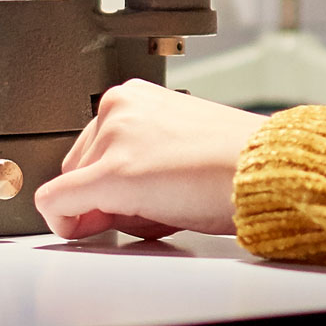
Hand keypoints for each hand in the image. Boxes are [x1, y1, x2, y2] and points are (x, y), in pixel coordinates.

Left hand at [36, 81, 263, 238]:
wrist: (267, 171)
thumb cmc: (235, 163)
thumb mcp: (174, 147)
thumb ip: (134, 160)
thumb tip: (99, 196)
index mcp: (133, 97)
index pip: (92, 149)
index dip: (103, 184)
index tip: (127, 200)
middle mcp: (117, 107)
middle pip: (79, 168)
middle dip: (104, 197)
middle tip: (153, 206)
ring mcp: (114, 139)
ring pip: (73, 188)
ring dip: (106, 210)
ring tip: (159, 207)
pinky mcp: (115, 174)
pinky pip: (57, 202)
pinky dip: (63, 222)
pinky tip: (80, 228)